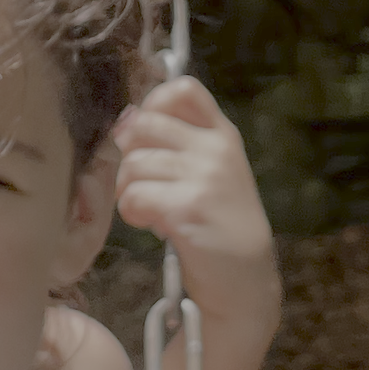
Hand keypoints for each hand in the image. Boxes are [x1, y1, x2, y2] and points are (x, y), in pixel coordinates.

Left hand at [111, 79, 279, 319]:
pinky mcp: (188, 208)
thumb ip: (177, 144)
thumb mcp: (210, 174)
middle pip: (144, 124)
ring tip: (149, 210)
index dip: (152, 104)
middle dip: (130, 154)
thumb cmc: (218, 226)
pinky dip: (132, 212)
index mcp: (222, 135)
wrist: (244, 280)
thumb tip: (124, 121)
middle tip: (142, 183)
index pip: (183, 89)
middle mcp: (216, 150)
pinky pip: (134, 195)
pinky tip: (150, 224)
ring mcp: (205, 178)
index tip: (147, 137)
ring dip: (129, 190)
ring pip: (134, 164)